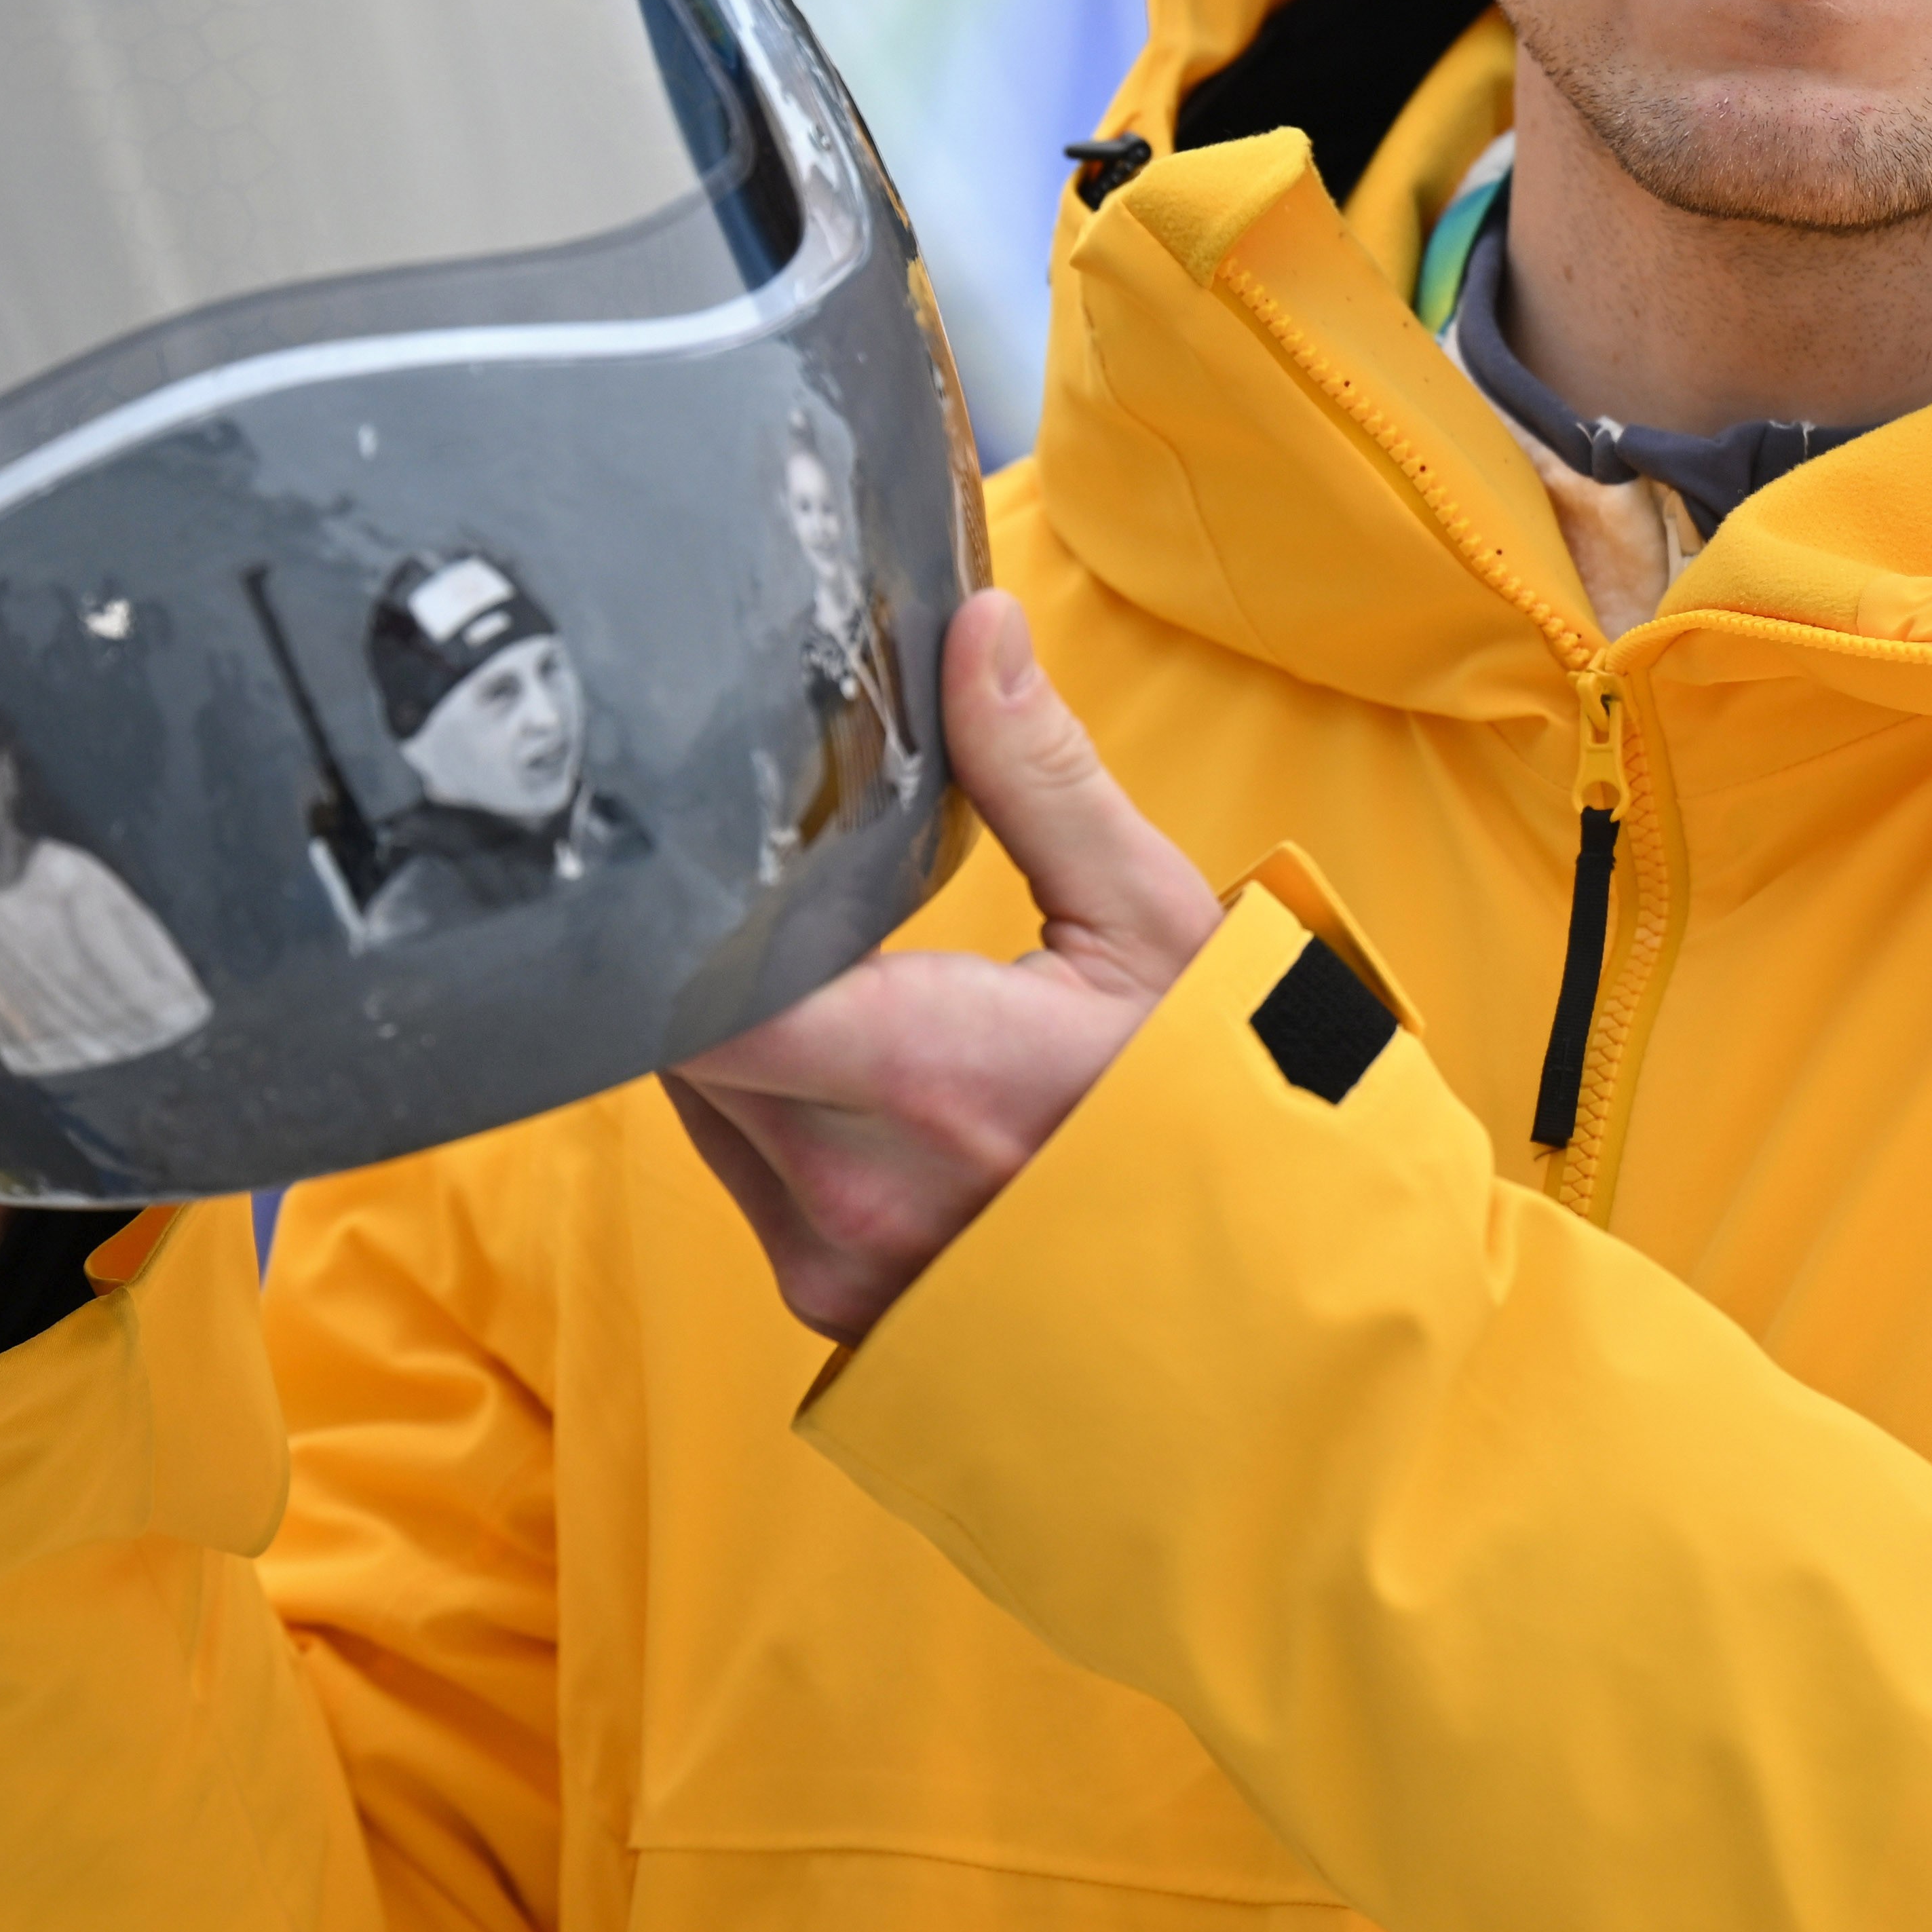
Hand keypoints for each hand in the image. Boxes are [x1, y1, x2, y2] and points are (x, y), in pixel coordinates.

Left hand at [664, 590, 1221, 1339]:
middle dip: (708, 954)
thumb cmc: (1219, 1103)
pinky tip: (844, 1064)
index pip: (693, 997)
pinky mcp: (828, 1302)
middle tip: (766, 881)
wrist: (1264, 1296)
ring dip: (731, 1030)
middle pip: (678, 1037)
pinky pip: (736, 1172)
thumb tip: (977, 630)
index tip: (694, 847)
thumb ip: (1041, 775)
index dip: (667, 920)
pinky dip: (765, 1105)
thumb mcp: (1153, 923)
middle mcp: (855, 1187)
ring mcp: (836, 1260)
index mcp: (926, 1074)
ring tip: (822, 968)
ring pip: (698, 1104)